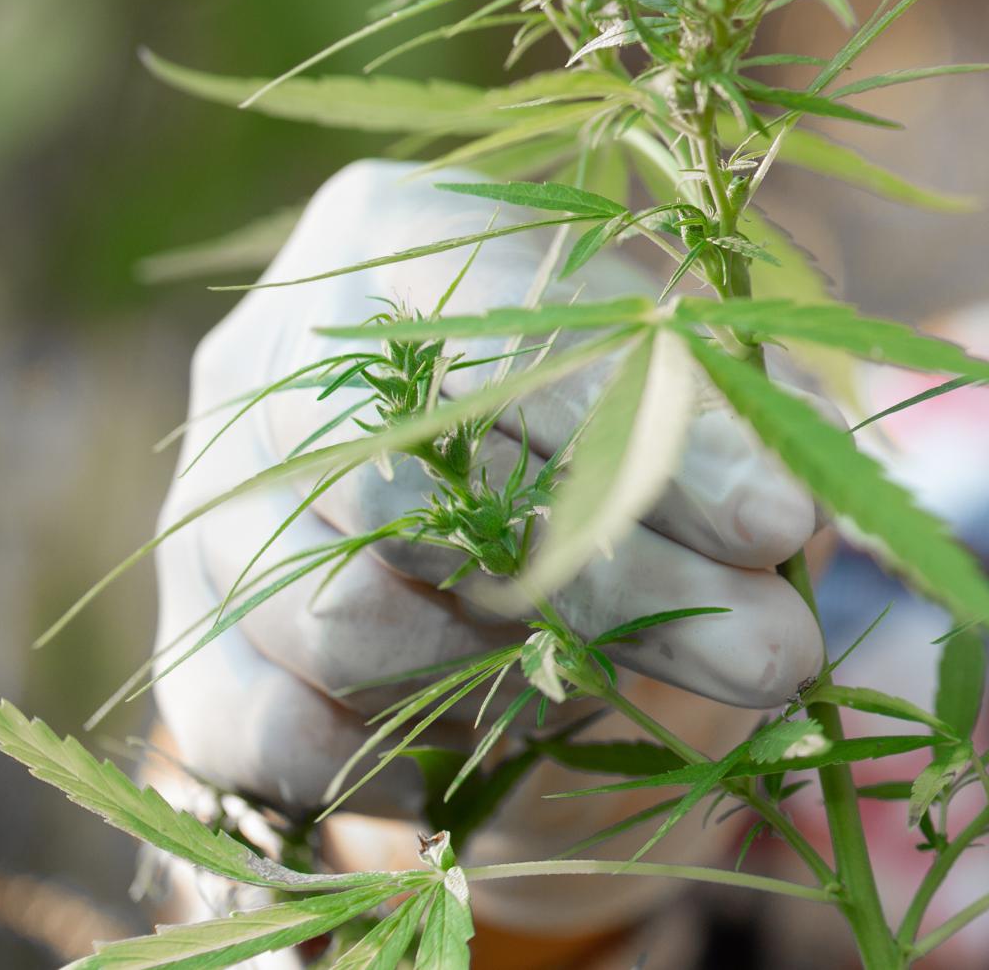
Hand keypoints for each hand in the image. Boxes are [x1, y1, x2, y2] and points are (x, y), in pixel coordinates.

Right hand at [153, 160, 825, 934]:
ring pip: (353, 621)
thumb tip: (805, 507)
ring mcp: (207, 507)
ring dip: (521, 674)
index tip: (783, 524)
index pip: (520, 346)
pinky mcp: (183, 646)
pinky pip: (279, 733)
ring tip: (645, 679)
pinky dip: (409, 753)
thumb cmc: (577, 379)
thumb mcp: (660, 352)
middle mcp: (264, 357)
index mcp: (388, 234)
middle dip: (627, 587)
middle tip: (775, 655)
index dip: (657, 444)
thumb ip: (728, 408)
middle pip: (433, 493)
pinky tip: (516, 733)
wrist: (428, 457)